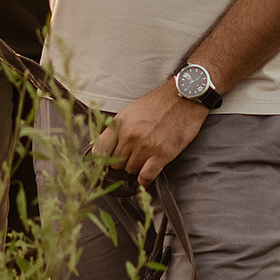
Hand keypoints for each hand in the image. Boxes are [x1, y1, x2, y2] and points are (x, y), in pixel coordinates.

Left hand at [91, 82, 209, 182]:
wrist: (183, 99)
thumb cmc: (157, 104)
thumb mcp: (130, 111)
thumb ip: (115, 128)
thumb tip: (96, 146)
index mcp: (120, 124)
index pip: (100, 150)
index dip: (101, 159)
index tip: (105, 161)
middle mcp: (130, 136)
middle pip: (116, 163)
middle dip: (122, 163)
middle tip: (131, 157)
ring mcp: (145, 146)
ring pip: (130, 170)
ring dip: (136, 168)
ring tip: (144, 159)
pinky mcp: (161, 155)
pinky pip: (146, 176)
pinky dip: (144, 180)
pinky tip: (145, 178)